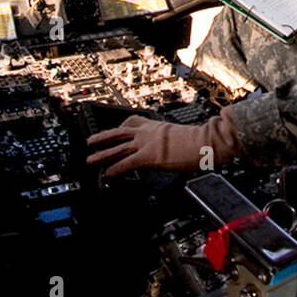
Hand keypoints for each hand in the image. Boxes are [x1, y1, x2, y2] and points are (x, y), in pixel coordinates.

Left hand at [86, 114, 239, 175]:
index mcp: (157, 126)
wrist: (206, 141)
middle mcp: (149, 132)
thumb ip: (174, 141)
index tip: (115, 127)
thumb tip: (177, 149)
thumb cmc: (201, 141)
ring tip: (91, 159)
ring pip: (118, 147)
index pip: (134, 122)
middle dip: (104, 137)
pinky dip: (115, 169)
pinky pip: (126, 163)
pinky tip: (108, 174)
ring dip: (102, 153)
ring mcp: (147, 143)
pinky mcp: (148, 156)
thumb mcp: (183, 136)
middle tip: (91, 140)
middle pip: (120, 132)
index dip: (122, 126)